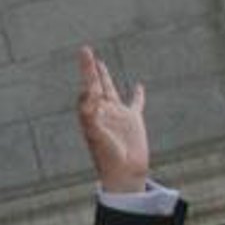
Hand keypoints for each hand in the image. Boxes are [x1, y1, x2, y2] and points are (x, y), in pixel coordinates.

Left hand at [76, 44, 148, 194]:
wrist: (123, 174)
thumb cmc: (107, 158)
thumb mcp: (96, 134)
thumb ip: (89, 114)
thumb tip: (87, 94)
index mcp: (92, 114)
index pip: (87, 88)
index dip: (87, 73)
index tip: (87, 58)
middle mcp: (103, 112)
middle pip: (95, 85)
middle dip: (90, 69)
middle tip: (85, 51)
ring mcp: (117, 115)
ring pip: (110, 90)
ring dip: (105, 77)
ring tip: (99, 62)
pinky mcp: (133, 120)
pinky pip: (136, 103)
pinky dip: (138, 95)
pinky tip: (139, 86)